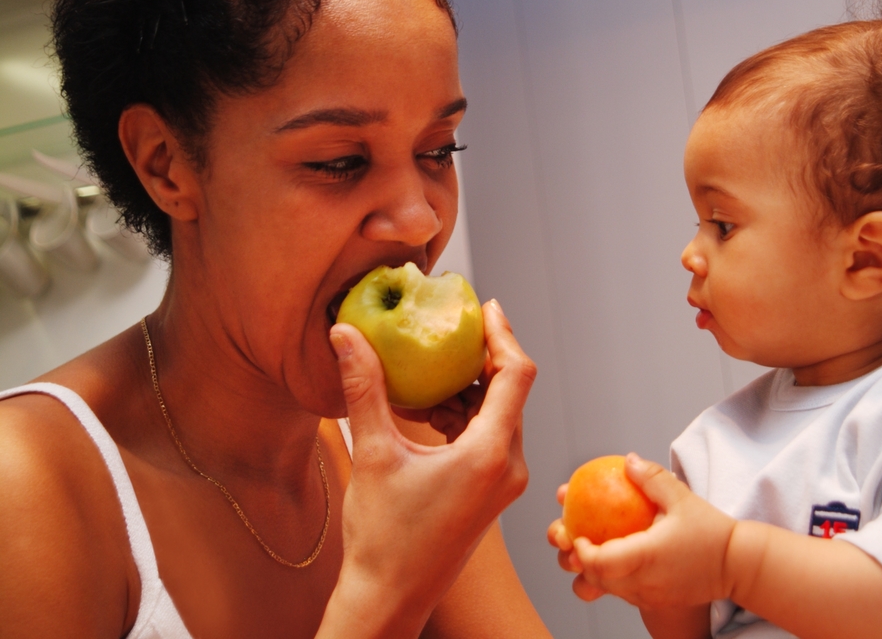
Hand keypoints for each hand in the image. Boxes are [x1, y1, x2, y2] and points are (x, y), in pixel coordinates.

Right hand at [319, 300, 534, 636]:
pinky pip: (490, 437)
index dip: (503, 333)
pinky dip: (464, 415)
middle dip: (482, 356)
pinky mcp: (492, 490)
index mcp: (491, 454)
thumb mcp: (373, 455)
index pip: (516, 375)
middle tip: (451, 326)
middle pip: (511, 391)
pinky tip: (427, 407)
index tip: (484, 305)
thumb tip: (345, 335)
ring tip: (430, 367)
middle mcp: (509, 466)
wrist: (390, 597)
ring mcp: (504, 481)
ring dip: (469, 387)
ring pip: (500, 414)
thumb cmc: (384, 538)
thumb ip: (363, 389)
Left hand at [549, 454, 735, 609]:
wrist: (739, 566)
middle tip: (573, 537)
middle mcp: (644, 582)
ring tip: (589, 548)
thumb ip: (652, 478)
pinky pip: (623, 594)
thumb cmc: (713, 531)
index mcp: (647, 557)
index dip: (580, 551)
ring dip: (592, 572)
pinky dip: (611, 578)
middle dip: (576, 561)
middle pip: (594, 580)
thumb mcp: (682, 498)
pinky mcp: (656, 602)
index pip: (599, 562)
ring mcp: (649, 596)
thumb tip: (627, 461)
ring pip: (607, 591)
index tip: (575, 533)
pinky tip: (613, 557)